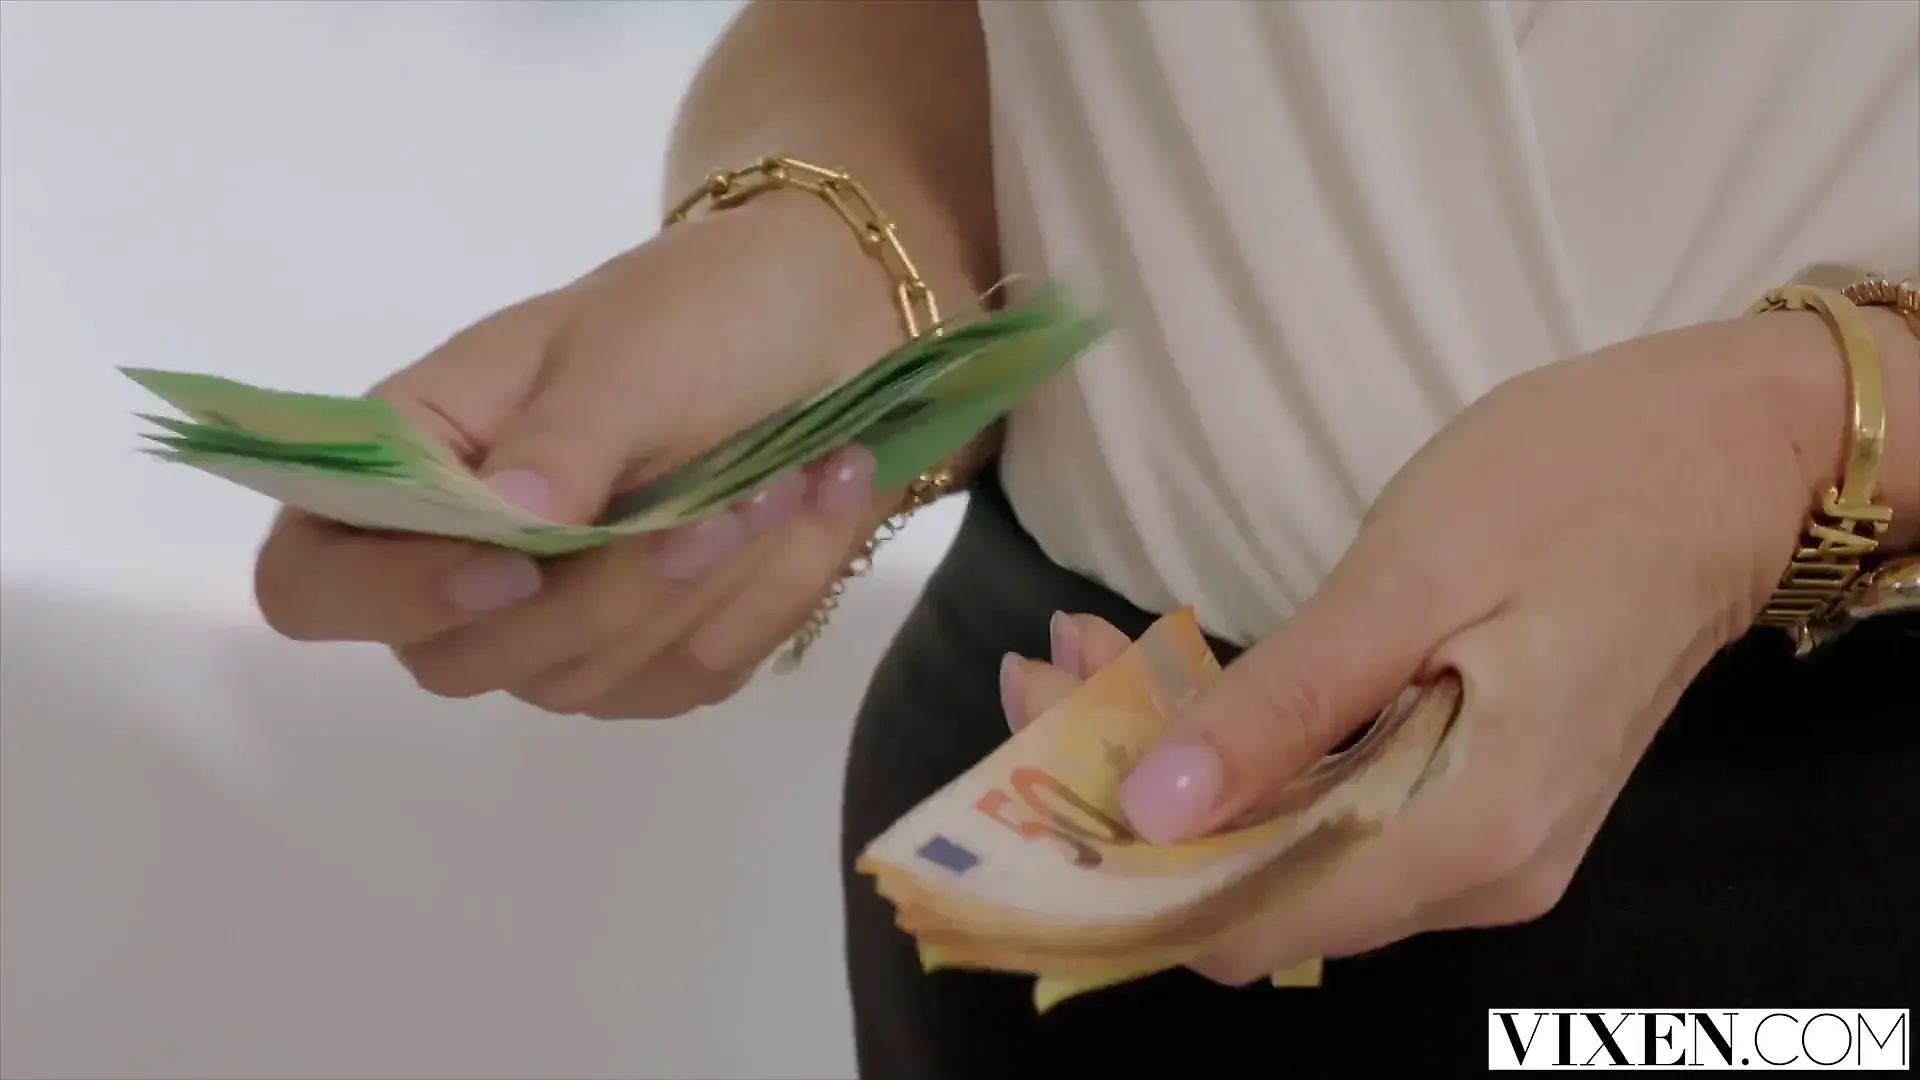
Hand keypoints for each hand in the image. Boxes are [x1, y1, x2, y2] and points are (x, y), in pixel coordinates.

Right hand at [254, 195, 979, 717]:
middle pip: (463, 660)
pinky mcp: (653, 659)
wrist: (823, 322)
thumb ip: (562, 441)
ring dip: (703, 589)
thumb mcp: (625, 350)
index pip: (312, 586)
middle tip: (714, 507)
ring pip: (589, 681)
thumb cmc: (699, 312)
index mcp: (414, 463)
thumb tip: (507, 529)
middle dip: (604, 596)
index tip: (512, 563)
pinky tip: (814, 503)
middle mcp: (463, 562)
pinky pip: (692, 677)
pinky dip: (768, 595)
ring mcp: (556, 625)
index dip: (387, 598)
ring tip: (784, 480)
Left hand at [1005, 310, 1916, 982]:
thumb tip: (1152, 812)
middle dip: (1136, 795)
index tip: (1039, 767)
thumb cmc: (1579, 485)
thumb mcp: (1412, 577)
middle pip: (1262, 883)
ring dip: (1180, 764)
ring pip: (1288, 842)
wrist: (1725, 452)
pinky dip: (1247, 749)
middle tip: (1048, 672)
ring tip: (1090, 656)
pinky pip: (1333, 804)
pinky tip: (1176, 673)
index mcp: (1470, 833)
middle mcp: (1476, 872)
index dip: (1132, 866)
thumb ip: (1286, 706)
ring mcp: (1480, 841)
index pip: (1257, 924)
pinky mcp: (1473, 795)